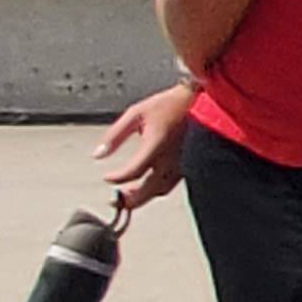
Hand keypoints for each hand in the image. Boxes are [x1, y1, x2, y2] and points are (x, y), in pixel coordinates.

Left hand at [96, 79, 196, 208]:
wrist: (203, 100)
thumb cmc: (170, 104)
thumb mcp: (136, 113)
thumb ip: (115, 135)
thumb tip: (98, 154)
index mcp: (156, 144)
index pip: (132, 172)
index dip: (116, 179)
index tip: (106, 178)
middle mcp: (171, 158)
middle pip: (148, 190)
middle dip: (130, 200)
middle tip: (116, 201)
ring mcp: (183, 163)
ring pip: (161, 190)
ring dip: (144, 197)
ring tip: (129, 194)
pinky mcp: (190, 164)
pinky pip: (171, 183)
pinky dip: (156, 189)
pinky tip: (148, 184)